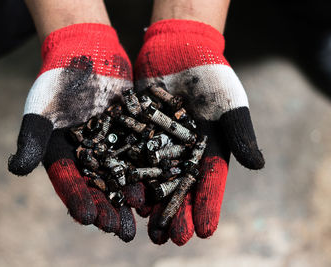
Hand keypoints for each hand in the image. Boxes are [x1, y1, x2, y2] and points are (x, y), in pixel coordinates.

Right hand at [8, 23, 139, 240]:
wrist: (85, 53)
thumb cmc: (58, 82)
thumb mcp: (42, 109)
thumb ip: (32, 138)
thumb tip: (16, 169)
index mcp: (63, 155)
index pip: (69, 183)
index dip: (78, 201)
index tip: (88, 219)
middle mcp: (87, 156)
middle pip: (98, 187)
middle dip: (109, 209)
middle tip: (121, 232)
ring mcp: (110, 146)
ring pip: (121, 175)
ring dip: (131, 196)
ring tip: (142, 214)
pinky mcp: (130, 133)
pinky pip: (140, 154)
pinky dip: (148, 169)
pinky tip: (160, 184)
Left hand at [134, 19, 264, 244]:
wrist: (179, 49)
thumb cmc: (212, 76)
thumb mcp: (229, 102)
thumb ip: (240, 132)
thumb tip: (258, 166)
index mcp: (207, 150)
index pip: (209, 183)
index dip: (207, 206)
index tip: (204, 232)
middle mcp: (181, 153)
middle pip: (178, 187)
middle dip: (175, 213)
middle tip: (168, 240)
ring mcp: (157, 144)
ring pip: (152, 177)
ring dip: (149, 201)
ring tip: (144, 225)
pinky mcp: (135, 131)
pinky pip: (130, 155)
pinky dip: (126, 173)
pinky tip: (122, 192)